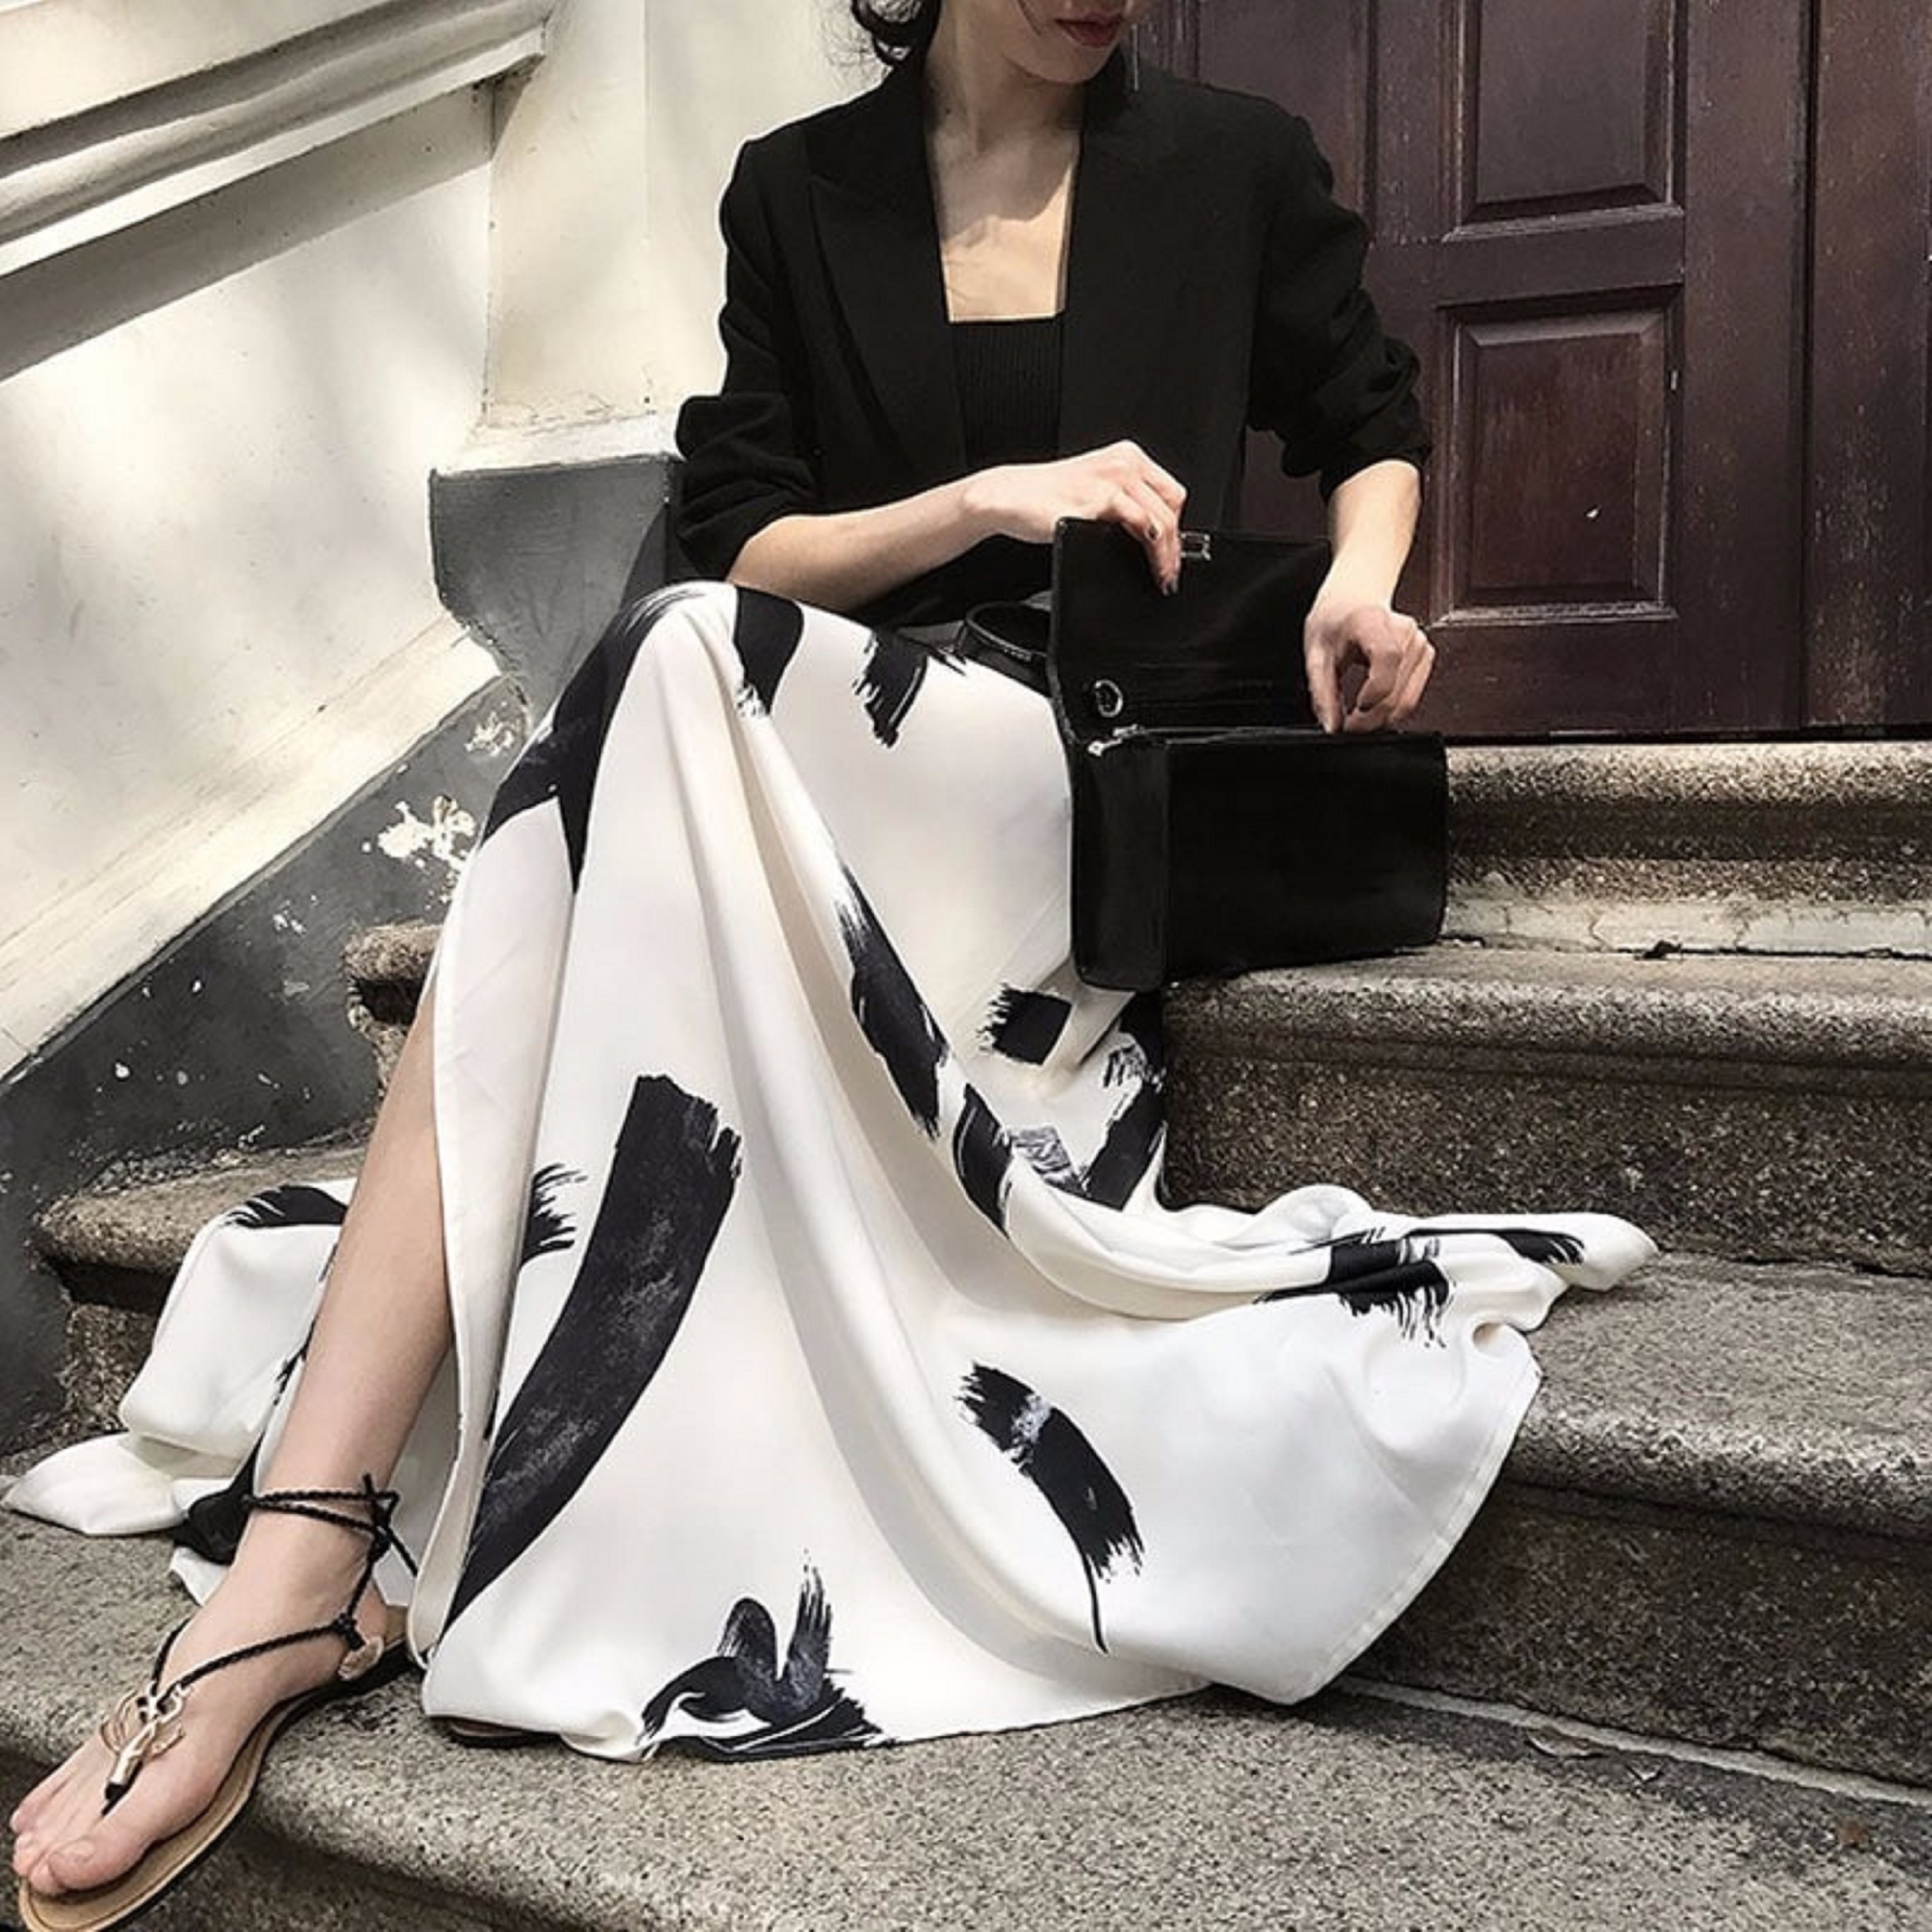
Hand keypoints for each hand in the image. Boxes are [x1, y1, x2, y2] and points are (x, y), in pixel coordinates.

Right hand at [963, 441, 1186, 591]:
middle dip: (1175, 545)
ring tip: (1163, 576)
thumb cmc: (1045, 496)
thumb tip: (1151, 536)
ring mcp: (1113, 479)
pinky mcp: (1100, 499)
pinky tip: (1148, 566)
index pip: (1170, 492)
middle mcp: (1124, 463)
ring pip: (1161, 519)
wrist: (1010, 496)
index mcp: (1126, 457)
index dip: (1176, 525)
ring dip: (1167, 554)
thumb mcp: (1095, 491)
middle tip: (1171, 572)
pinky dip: (1152, 551)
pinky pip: (1140, 525)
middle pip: (1171, 507)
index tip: (1172, 552)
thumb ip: (1124, 504)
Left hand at [1303, 598, 1434, 733]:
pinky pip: (1413, 696)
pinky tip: (1373, 705)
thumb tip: (1331, 725)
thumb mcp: (1317, 654)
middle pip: (1396, 690)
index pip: (1387, 657)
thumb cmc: (1336, 619)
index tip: (1355, 710)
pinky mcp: (1426, 655)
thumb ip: (1323, 692)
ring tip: (1357, 717)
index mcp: (1372, 621)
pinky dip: (1393, 709)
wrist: (1354, 599)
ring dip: (1381, 718)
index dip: (1375, 691)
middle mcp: (1403, 630)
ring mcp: (1419, 643)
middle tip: (1347, 727)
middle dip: (1370, 719)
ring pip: (1407, 700)